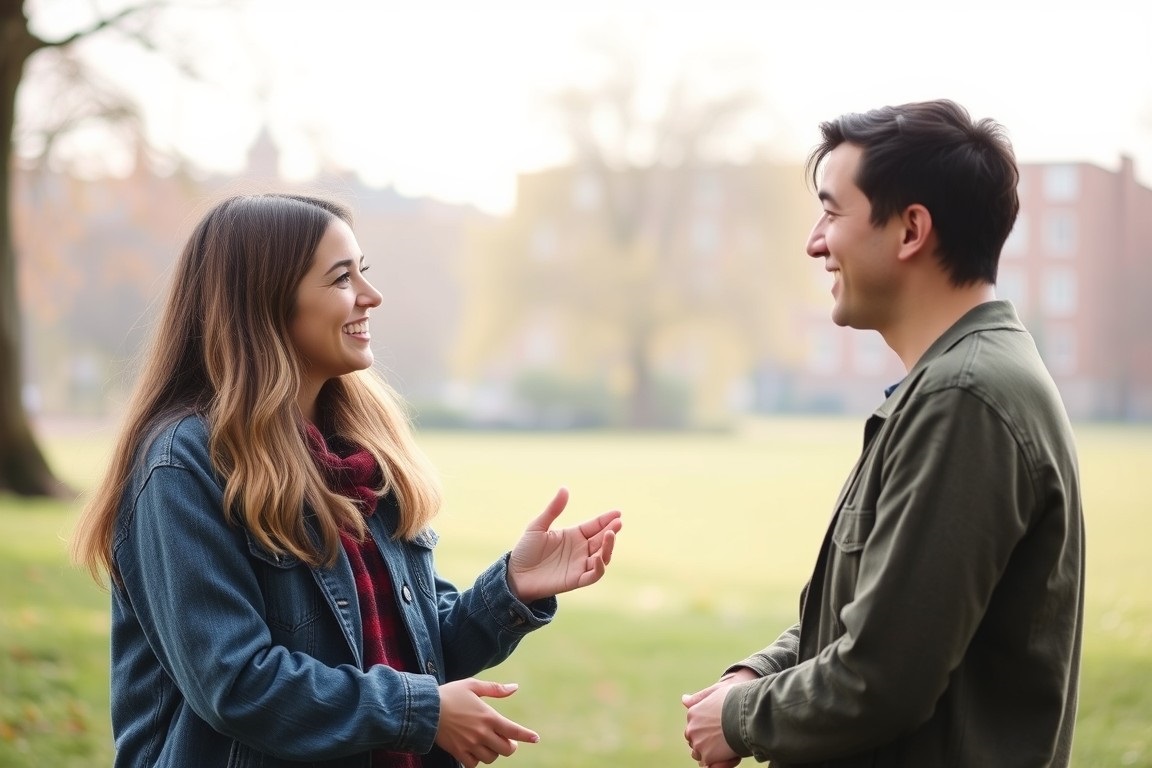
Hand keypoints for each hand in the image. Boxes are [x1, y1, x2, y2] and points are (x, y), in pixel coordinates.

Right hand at [435, 679, 538, 766]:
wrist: (426, 708)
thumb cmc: (450, 694)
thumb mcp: (473, 686)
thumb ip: (495, 689)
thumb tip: (515, 687)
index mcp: (488, 716)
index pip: (513, 730)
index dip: (527, 736)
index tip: (535, 738)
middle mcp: (482, 733)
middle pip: (506, 749)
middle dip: (510, 746)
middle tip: (507, 740)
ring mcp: (470, 744)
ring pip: (492, 758)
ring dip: (494, 752)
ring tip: (489, 743)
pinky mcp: (458, 752)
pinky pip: (474, 764)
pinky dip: (477, 760)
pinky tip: (475, 751)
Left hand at [507, 487, 621, 603]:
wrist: (515, 574)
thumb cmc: (525, 550)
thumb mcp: (538, 526)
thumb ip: (553, 509)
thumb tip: (564, 488)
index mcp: (574, 535)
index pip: (595, 526)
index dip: (607, 520)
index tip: (618, 513)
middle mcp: (580, 550)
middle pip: (602, 540)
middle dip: (611, 531)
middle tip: (617, 523)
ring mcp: (579, 565)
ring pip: (603, 557)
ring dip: (609, 547)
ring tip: (610, 535)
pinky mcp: (575, 580)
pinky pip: (593, 575)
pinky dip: (599, 567)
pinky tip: (598, 557)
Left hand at [682, 669, 756, 766]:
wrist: (744, 714)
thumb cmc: (734, 701)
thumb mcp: (715, 692)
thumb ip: (700, 698)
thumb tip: (684, 699)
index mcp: (693, 714)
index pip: (693, 726)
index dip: (704, 729)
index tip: (715, 729)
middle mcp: (691, 729)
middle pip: (693, 739)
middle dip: (703, 741)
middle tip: (720, 739)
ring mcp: (698, 743)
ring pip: (699, 752)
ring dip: (708, 752)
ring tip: (723, 747)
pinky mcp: (707, 756)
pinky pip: (707, 763)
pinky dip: (716, 761)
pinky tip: (726, 754)